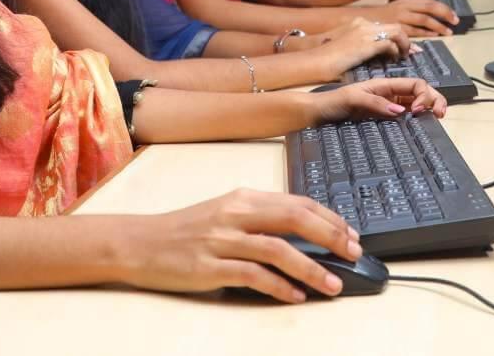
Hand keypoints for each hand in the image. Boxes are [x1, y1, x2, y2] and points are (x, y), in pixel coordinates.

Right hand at [119, 189, 361, 301]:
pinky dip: (280, 286)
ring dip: (312, 268)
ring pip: (279, 249)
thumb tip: (305, 236)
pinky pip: (254, 276)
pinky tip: (295, 296)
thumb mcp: (225, 214)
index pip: (297, 202)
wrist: (140, 242)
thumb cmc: (185, 230)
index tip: (352, 234)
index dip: (330, 218)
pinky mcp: (210, 266)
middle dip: (331, 237)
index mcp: (243, 198)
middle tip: (354, 253)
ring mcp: (222, 240)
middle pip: (295, 218)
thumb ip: (260, 220)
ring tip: (333, 284)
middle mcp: (235, 214)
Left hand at [313, 76, 448, 123]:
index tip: (417, 111)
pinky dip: (420, 118)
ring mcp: (390, 106)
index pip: (415, 84)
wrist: (319, 114)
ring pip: (418, 103)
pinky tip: (424, 125)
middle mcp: (391, 94)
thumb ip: (376, 103)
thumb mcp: (353, 99)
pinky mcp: (386, 118)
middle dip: (435, 98)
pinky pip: (408, 116)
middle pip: (422, 91)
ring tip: (439, 116)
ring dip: (432, 107)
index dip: (423, 94)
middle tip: (441, 114)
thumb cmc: (334, 102)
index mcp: (386, 84)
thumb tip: (401, 111)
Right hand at [314, 17, 410, 77]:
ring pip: (397, 32)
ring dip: (404, 45)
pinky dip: (395, 52)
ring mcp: (365, 33)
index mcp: (358, 23)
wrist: (314, 61)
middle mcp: (363, 24)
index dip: (397, 37)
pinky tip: (394, 60)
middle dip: (406, 40)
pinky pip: (389, 44)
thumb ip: (360, 46)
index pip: (385, 26)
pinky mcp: (366, 44)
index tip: (405, 48)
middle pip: (395, 26)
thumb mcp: (344, 47)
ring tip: (404, 57)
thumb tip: (374, 54)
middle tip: (411, 53)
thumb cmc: (324, 59)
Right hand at [370, 0, 456, 36]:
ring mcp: (400, 17)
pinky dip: (425, 33)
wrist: (362, 22)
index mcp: (406, 1)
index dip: (444, 8)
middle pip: (429, 8)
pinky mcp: (396, 28)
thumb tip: (430, 17)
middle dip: (445, 14)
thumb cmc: (382, 17)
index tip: (454, 15)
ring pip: (424, 20)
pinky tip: (433, 35)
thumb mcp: (397, 9)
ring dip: (438, 26)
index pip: (429, 2)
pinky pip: (414, 31)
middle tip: (456, 22)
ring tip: (448, 32)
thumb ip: (412, 11)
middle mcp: (404, 7)